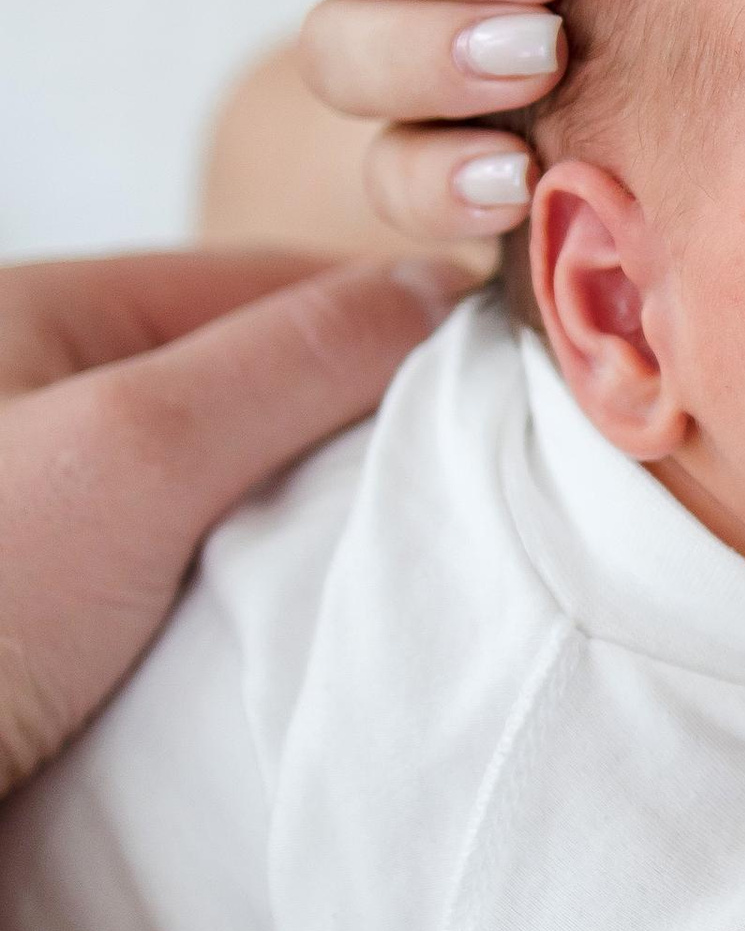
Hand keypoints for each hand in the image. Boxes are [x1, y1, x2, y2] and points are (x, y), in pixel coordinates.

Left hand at [0, 251, 461, 794]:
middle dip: (355, 440)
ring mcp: (31, 522)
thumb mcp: (136, 451)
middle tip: (474, 496)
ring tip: (403, 576)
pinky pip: (175, 590)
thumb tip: (440, 283)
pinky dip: (246, 609)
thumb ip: (294, 358)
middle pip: (244, 391)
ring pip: (215, 498)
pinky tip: (301, 646)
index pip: (259, 285)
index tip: (510, 387)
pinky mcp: (37, 631)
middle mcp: (25, 403)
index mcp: (31, 312)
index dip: (388, 325)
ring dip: (301, 536)